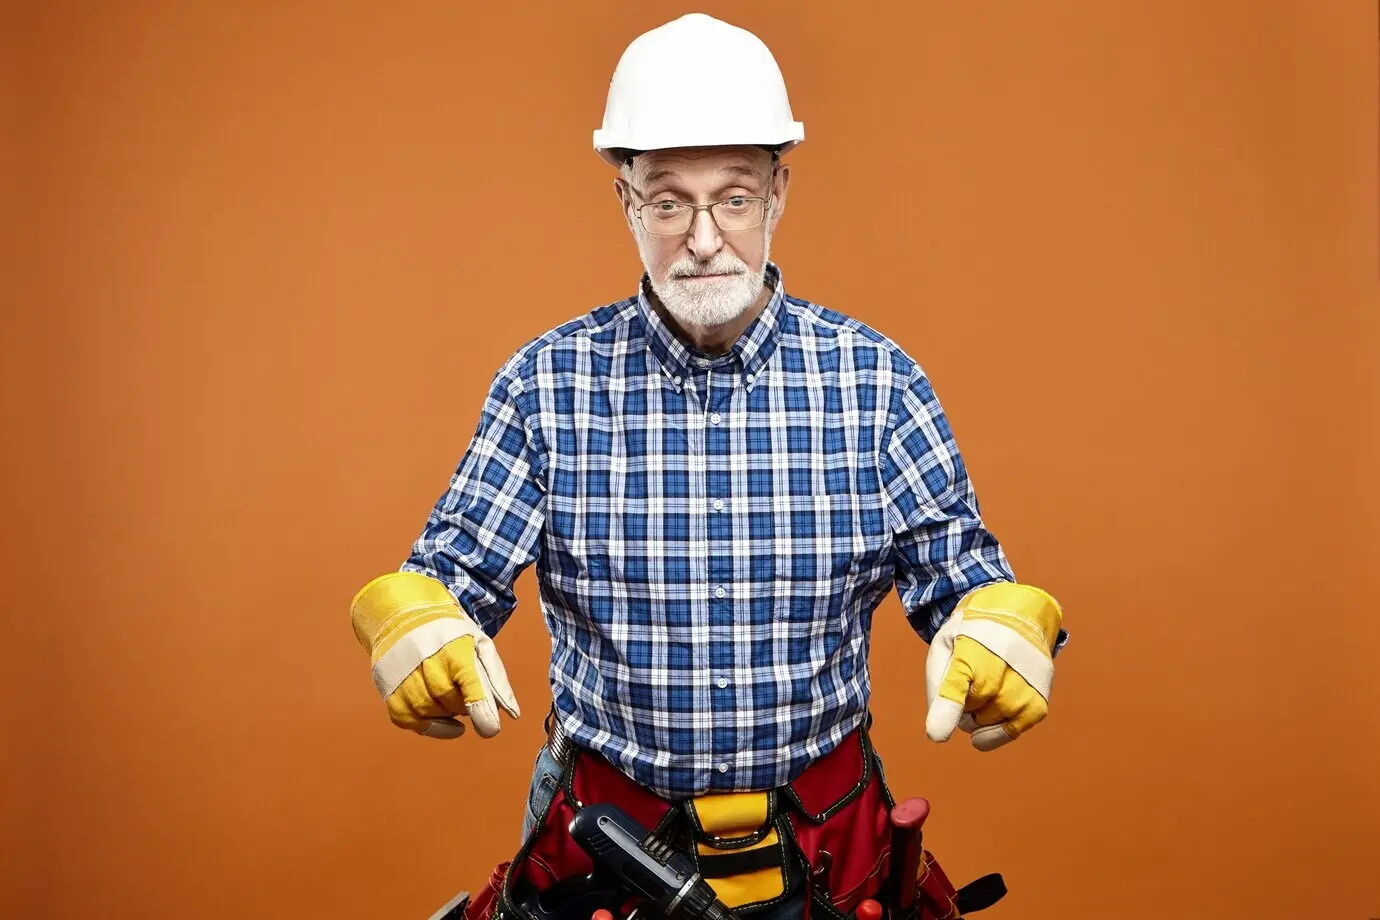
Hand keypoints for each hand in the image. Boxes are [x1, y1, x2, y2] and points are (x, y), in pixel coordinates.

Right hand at [350, 571, 519, 737]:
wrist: (404, 616)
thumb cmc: (450, 634)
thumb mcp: (480, 645)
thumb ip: (496, 679)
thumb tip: (512, 713)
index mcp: (454, 650)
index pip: (469, 686)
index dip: (482, 711)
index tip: (491, 728)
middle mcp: (427, 665)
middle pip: (452, 703)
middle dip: (465, 705)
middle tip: (466, 691)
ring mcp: (405, 679)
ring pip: (431, 714)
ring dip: (447, 714)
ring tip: (451, 696)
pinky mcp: (391, 693)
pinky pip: (411, 721)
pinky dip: (430, 727)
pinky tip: (444, 720)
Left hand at [924, 582, 1062, 750]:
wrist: (1019, 616)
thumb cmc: (974, 635)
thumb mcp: (944, 644)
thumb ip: (936, 684)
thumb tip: (941, 727)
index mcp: (972, 650)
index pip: (958, 685)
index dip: (947, 708)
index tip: (937, 734)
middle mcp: (1002, 670)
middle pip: (967, 712)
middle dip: (961, 704)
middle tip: (970, 676)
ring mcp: (1023, 689)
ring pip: (986, 724)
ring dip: (979, 714)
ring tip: (986, 684)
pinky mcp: (1038, 704)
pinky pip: (1009, 732)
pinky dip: (995, 731)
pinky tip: (991, 713)